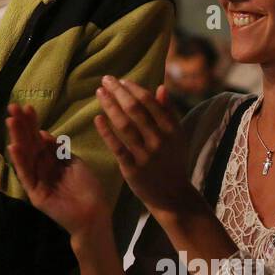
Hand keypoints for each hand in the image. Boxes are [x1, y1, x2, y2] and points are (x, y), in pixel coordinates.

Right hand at [6, 103, 112, 240]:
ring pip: (25, 156)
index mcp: (50, 160)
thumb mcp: (74, 162)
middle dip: (21, 126)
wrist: (94, 213)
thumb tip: (43, 134)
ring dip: (17, 138)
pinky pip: (26, 175)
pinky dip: (20, 161)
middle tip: (12, 107)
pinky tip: (14, 146)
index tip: (27, 107)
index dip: (33, 124)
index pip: (38, 138)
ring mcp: (36, 180)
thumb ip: (58, 149)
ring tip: (10, 121)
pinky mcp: (35, 193)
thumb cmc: (87, 187)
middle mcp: (40, 168)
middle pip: (29, 144)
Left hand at [95, 78, 197, 216]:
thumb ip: (169, 112)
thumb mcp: (177, 136)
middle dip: (119, 91)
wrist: (172, 195)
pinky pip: (117, 147)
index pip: (150, 102)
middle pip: (135, 110)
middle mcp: (159, 140)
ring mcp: (145, 154)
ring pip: (124, 125)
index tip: (122, 80)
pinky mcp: (132, 168)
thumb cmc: (173, 161)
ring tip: (99, 92)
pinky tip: (97, 118)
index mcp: (171, 129)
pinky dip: (106, 131)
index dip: (134, 88)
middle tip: (106, 79)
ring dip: (110, 106)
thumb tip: (161, 87)